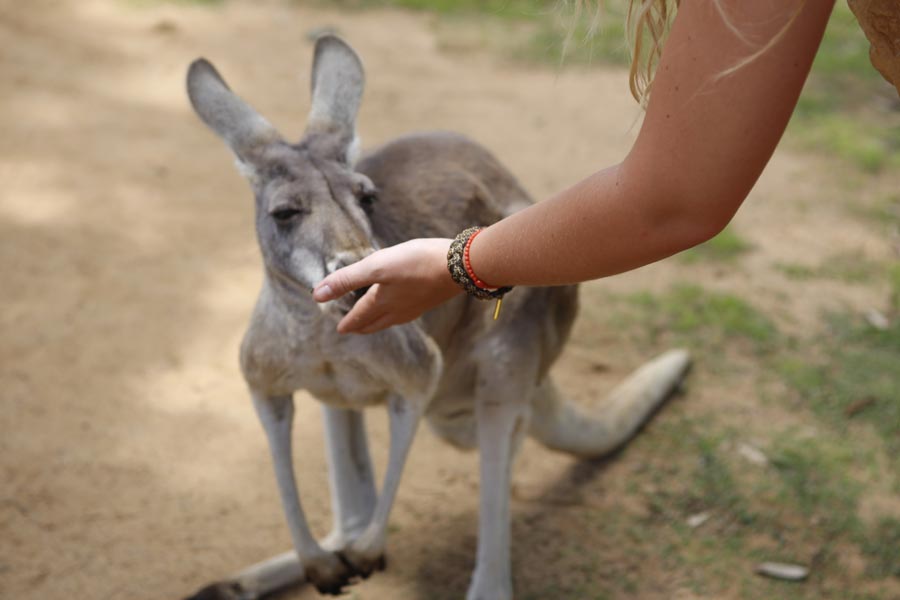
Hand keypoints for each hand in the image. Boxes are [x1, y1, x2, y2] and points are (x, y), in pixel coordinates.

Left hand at [313, 238, 461, 333]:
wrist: (460, 266)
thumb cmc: (416, 263)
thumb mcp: (376, 266)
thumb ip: (347, 279)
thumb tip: (317, 295)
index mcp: (382, 303)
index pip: (358, 317)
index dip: (347, 322)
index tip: (339, 329)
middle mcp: (398, 311)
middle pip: (374, 323)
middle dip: (361, 326)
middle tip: (351, 328)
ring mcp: (416, 307)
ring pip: (391, 320)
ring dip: (378, 321)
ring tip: (372, 320)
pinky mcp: (430, 299)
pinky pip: (406, 312)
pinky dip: (395, 313)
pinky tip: (402, 306)